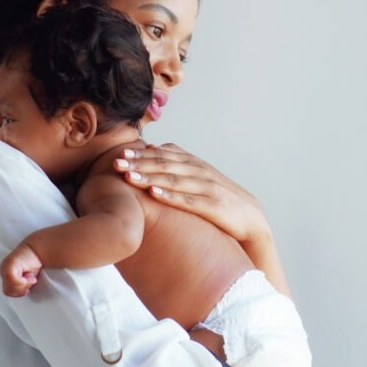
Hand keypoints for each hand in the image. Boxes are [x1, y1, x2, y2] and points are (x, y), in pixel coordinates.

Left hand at [0, 242, 41, 296]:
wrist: (37, 249)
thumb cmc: (33, 262)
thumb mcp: (26, 277)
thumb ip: (19, 284)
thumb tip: (19, 293)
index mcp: (5, 274)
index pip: (7, 291)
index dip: (18, 293)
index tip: (27, 289)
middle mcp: (3, 270)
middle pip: (7, 291)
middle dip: (21, 289)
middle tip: (30, 281)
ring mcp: (5, 268)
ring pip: (10, 287)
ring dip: (24, 285)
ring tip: (31, 277)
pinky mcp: (9, 266)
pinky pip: (14, 281)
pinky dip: (25, 281)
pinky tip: (31, 275)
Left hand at [113, 143, 271, 245]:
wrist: (250, 218)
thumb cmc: (218, 199)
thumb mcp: (198, 177)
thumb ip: (177, 163)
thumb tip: (151, 149)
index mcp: (194, 163)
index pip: (164, 154)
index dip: (141, 153)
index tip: (120, 152)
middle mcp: (199, 171)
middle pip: (165, 164)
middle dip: (139, 163)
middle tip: (116, 163)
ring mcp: (206, 188)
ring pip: (173, 180)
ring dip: (149, 177)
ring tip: (128, 177)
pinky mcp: (213, 206)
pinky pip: (188, 201)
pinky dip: (170, 196)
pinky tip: (154, 194)